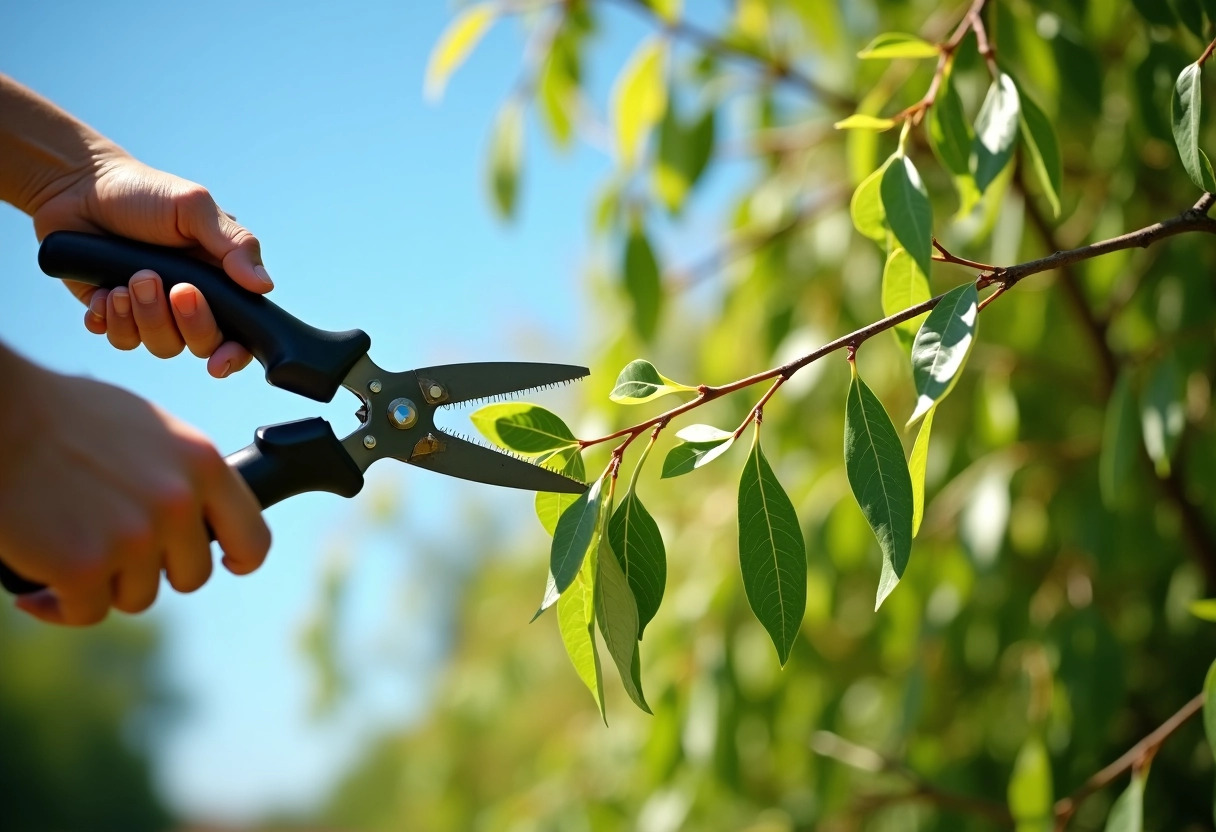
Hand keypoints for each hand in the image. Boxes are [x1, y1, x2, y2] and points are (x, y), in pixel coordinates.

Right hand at [0, 351, 270, 623]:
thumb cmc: (63, 415)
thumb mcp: (149, 430)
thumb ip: (180, 473)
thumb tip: (196, 513)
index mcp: (203, 464)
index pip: (254, 538)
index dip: (239, 559)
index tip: (224, 563)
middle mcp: (179, 502)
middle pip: (191, 575)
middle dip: (154, 569)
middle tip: (112, 548)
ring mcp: (135, 536)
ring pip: (137, 596)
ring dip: (105, 583)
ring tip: (69, 547)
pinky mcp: (85, 566)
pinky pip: (86, 611)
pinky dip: (60, 605)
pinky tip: (38, 586)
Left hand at [31, 153, 271, 377]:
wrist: (79, 186)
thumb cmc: (145, 192)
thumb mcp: (195, 207)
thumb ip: (234, 245)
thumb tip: (264, 286)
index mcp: (220, 280)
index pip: (240, 332)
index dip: (233, 353)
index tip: (219, 362)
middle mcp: (190, 303)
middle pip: (201, 344)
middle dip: (186, 321)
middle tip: (172, 286)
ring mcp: (153, 311)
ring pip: (160, 345)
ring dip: (144, 315)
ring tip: (129, 279)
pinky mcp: (116, 314)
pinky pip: (121, 339)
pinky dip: (112, 319)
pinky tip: (106, 290)